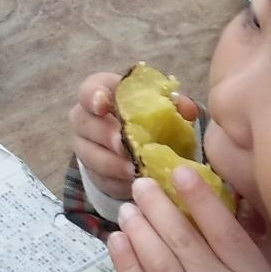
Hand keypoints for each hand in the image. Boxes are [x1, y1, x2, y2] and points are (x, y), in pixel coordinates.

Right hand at [70, 72, 197, 207]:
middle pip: (86, 124)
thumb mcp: (165, 107)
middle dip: (106, 135)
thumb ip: (176, 104)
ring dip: (112, 164)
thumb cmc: (152, 118)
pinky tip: (134, 182)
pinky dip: (117, 181)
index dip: (93, 96)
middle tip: (125, 146)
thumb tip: (185, 108)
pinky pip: (100, 178)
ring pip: (89, 155)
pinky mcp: (93, 173)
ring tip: (134, 169)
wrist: (142, 146)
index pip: (88, 90)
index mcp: (102, 93)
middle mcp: (86, 118)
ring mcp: (85, 147)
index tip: (104, 105)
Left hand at [108, 173, 270, 271]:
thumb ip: (236, 251)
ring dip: (139, 231)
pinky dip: (126, 264)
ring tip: (127, 209)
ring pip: (159, 266)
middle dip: (159, 209)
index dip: (201, 199)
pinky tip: (117, 240)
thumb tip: (199, 200)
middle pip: (185, 245)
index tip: (179, 171)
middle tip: (141, 184)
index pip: (226, 233)